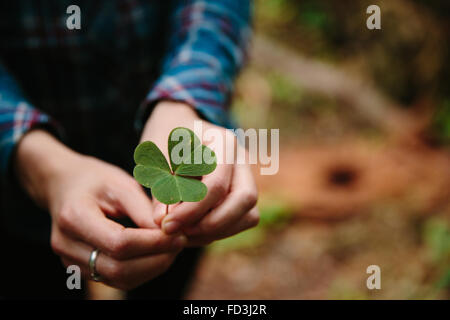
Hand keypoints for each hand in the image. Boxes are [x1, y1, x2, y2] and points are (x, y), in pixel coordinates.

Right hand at [15, 130, 185, 289]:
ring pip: (119, 279)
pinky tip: (158, 254)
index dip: (154, 244)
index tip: (179, 235)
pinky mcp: (81, 269)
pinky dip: (142, 271)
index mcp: (74, 217)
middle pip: (119, 268)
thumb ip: (143, 209)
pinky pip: (116, 279)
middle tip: (181, 243)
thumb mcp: (121, 184)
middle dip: (157, 259)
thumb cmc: (96, 180)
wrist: (65, 185)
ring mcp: (70, 260)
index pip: (120, 243)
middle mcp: (66, 244)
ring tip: (172, 248)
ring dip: (152, 268)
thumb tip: (168, 232)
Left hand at [140, 101, 258, 245]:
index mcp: (222, 142)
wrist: (177, 126)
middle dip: (212, 224)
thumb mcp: (157, 157)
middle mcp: (242, 158)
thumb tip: (161, 222)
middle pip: (245, 200)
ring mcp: (247, 176)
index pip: (216, 184)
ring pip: (248, 215)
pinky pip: (242, 220)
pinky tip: (193, 229)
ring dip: (216, 231)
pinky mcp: (243, 193)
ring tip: (183, 232)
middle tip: (179, 232)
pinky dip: (220, 231)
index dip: (191, 211)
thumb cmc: (164, 138)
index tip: (166, 225)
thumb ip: (161, 188)